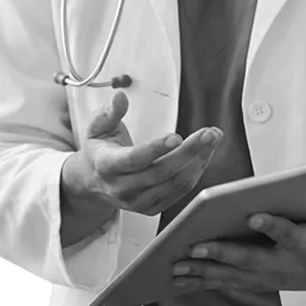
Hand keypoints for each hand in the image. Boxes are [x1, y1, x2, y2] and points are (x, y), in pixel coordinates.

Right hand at [66, 91, 224, 216]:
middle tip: (209, 133)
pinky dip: (194, 174)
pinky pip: (178, 193)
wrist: (93, 181)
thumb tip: (120, 96)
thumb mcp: (96, 127)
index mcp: (106, 165)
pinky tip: (203, 155)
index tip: (178, 137)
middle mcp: (121, 188)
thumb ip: (110, 112)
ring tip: (212, 140)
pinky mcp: (150, 209)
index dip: (156, 149)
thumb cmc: (99, 149)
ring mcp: (136, 201)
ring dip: (198, 162)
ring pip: (173, 184)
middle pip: (160, 172)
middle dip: (189, 152)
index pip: (133, 159)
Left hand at [170, 188, 305, 296]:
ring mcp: (270, 278)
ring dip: (203, 271)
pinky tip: (179, 279)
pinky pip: (227, 282)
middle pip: (250, 259)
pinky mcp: (258, 282)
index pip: (288, 234)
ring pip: (232, 275)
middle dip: (222, 253)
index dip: (272, 226)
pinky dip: (202, 281)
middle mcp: (284, 265)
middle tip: (196, 246)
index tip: (254, 216)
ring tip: (176, 266)